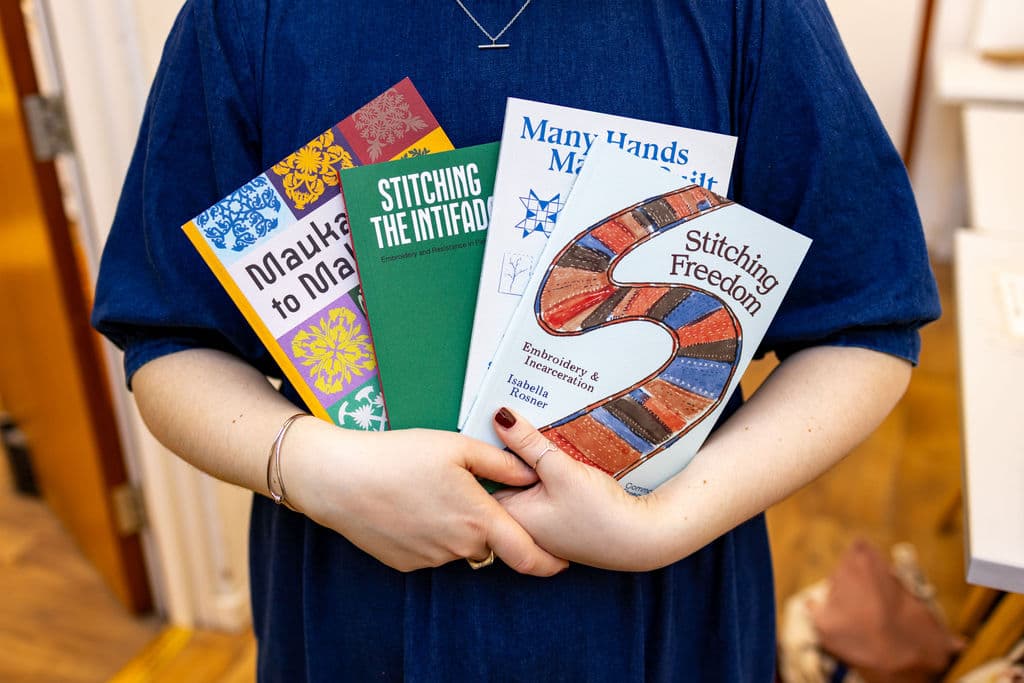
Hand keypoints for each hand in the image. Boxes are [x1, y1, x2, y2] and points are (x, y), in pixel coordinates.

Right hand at [282, 417, 567, 575]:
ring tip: (433, 491)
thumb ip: (501, 464)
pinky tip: (413, 504)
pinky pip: (433, 550)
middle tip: (471, 493)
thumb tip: (534, 473)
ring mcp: (431, 559)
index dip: (550, 563)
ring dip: (459, 527)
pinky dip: (432, 532)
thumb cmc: (399, 455)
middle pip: (490, 544)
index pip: (527, 556)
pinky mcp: (406, 563)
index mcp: (478, 519)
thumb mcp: (456, 447)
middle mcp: (458, 547)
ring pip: (460, 546)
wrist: (339, 479)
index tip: (563, 560)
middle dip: (491, 526)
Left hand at [491, 407, 675, 570]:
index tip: (491, 420)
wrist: (642, 538)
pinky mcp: (557, 521)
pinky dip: (546, 472)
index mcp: (511, 515)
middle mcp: (521, 524)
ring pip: (525, 481)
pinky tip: (557, 455)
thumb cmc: (601, 513)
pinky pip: (542, 489)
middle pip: (505, 477)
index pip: (484, 477)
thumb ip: (528, 443)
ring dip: (531, 460)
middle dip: (511, 450)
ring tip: (538, 430)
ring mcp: (540, 525)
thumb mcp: (561, 470)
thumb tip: (500, 417)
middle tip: (517, 417)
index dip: (486, 448)